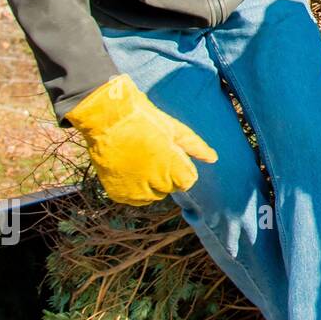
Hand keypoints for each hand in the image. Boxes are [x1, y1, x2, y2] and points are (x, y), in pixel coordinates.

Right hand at [65, 74, 217, 205]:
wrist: (107, 120)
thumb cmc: (144, 120)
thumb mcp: (175, 129)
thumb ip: (196, 147)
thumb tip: (213, 158)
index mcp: (171, 166)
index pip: (187, 181)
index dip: (181, 166)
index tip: (170, 153)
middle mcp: (154, 182)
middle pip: (170, 188)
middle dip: (166, 174)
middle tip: (152, 153)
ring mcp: (135, 190)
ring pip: (153, 196)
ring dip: (151, 184)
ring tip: (140, 161)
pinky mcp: (118, 194)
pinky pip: (135, 200)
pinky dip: (135, 189)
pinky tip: (130, 170)